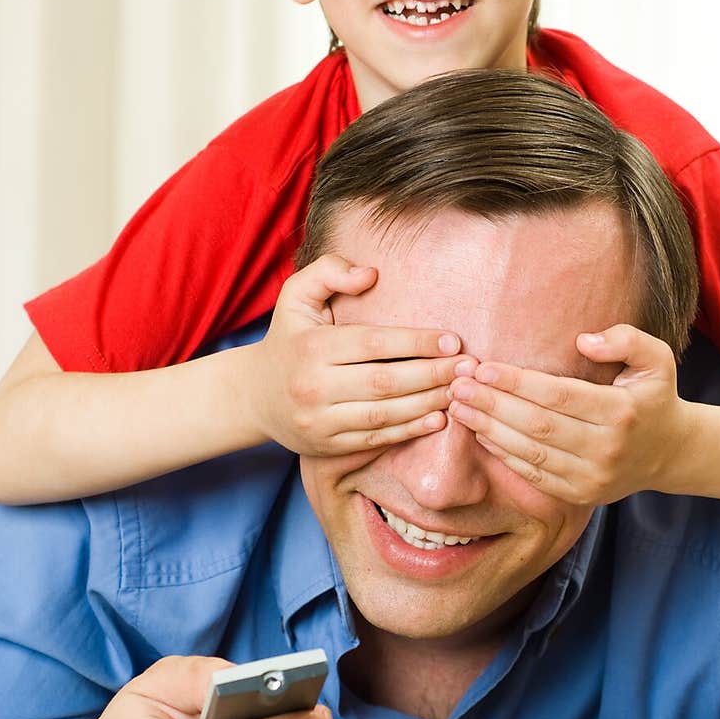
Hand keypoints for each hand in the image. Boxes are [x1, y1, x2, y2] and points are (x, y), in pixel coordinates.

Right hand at [249, 256, 475, 454]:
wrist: (252, 396)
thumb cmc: (287, 339)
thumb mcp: (296, 295)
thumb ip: (329, 271)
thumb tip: (370, 273)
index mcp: (313, 348)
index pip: (375, 343)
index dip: (417, 342)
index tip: (452, 340)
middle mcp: (315, 386)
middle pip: (386, 382)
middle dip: (433, 374)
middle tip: (467, 367)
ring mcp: (321, 421)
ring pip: (385, 414)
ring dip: (428, 403)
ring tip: (459, 391)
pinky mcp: (327, 447)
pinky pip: (375, 440)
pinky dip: (409, 431)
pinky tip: (437, 418)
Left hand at [447, 324, 692, 504]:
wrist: (669, 452)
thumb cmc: (653, 397)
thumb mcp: (657, 359)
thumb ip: (627, 339)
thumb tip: (583, 341)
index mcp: (621, 412)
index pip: (559, 395)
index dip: (517, 383)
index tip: (483, 368)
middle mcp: (606, 448)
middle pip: (537, 426)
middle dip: (492, 405)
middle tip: (457, 387)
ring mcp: (592, 477)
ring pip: (530, 453)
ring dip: (489, 429)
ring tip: (458, 408)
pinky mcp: (579, 494)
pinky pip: (533, 474)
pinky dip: (503, 454)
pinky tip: (480, 432)